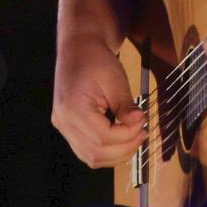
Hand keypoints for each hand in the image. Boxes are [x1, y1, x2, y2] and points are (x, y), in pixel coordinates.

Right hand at [51, 39, 145, 168]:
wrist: (78, 49)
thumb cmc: (95, 60)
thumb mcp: (115, 79)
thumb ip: (126, 105)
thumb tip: (139, 122)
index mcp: (72, 108)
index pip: (103, 137)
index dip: (127, 135)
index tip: (143, 122)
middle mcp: (63, 122)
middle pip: (96, 152)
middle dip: (125, 148)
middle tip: (143, 133)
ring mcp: (63, 127)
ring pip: (91, 157)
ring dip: (117, 154)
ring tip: (135, 137)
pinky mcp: (68, 128)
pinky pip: (87, 151)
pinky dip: (106, 152)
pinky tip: (122, 141)